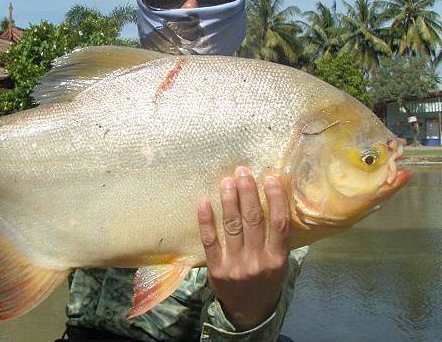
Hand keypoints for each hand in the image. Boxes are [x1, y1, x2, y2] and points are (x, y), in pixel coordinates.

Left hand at [197, 166, 289, 329]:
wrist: (248, 311)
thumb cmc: (266, 279)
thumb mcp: (279, 263)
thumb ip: (278, 237)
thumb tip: (275, 200)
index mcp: (277, 258)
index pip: (278, 224)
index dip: (275, 199)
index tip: (270, 178)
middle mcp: (257, 261)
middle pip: (253, 220)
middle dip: (247, 193)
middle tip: (243, 172)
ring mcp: (235, 265)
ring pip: (232, 226)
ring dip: (229, 200)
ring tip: (227, 181)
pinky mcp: (216, 268)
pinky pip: (209, 240)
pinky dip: (206, 220)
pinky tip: (204, 202)